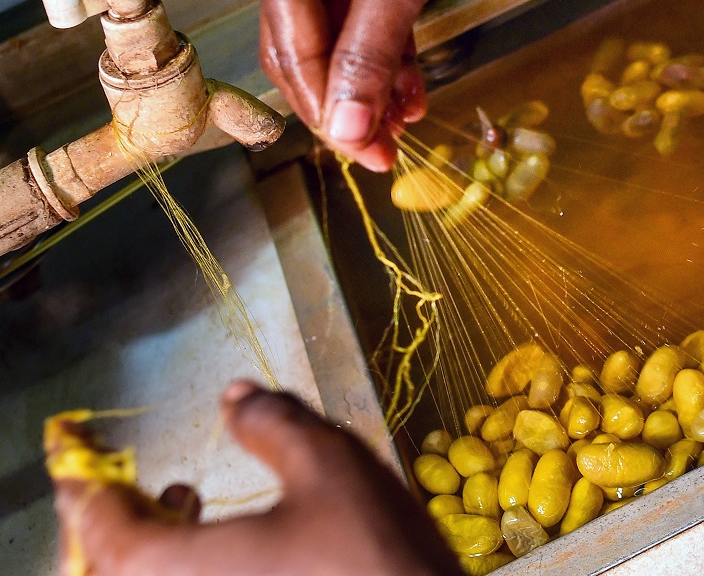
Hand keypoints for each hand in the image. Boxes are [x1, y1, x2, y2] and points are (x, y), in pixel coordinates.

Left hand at [52, 381, 460, 574]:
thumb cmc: (373, 554)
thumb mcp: (327, 465)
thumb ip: (272, 423)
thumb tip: (237, 396)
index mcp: (184, 569)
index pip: (103, 530)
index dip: (85, 489)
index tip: (79, 460)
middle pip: (117, 566)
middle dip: (113, 517)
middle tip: (127, 476)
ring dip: (150, 541)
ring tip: (180, 495)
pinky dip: (185, 563)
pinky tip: (224, 535)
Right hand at [246, 0, 516, 170]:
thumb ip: (371, 52)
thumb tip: (349, 132)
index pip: (294, 54)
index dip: (330, 110)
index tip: (365, 155)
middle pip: (311, 55)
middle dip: (349, 106)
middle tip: (384, 154)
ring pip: (345, 46)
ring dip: (374, 89)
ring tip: (406, 126)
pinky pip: (374, 26)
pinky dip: (393, 61)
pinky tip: (413, 93)